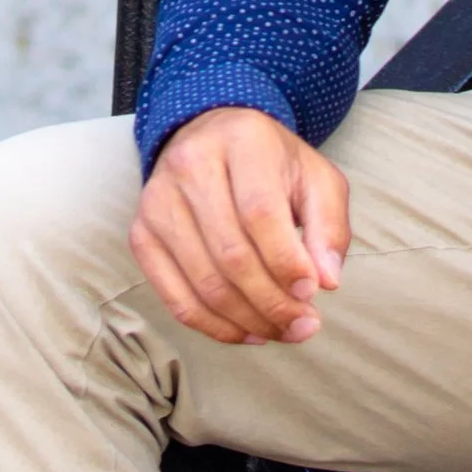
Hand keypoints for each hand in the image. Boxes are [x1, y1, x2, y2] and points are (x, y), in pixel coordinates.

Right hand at [130, 106, 350, 345]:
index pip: (260, 213)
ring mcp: (158, 201)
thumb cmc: (272, 165)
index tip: (312, 293)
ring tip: (283, 332)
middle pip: (231, 254)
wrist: (212, 138)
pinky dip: (213, 326)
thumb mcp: (317, 179)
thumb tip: (327, 280)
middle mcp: (190, 165)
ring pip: (203, 282)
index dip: (286, 261)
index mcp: (241, 141)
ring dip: (248, 320)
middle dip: (272, 302)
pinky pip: (174, 297)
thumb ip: (329, 227)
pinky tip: (247, 333)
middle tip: (304, 326)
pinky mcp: (141, 234)